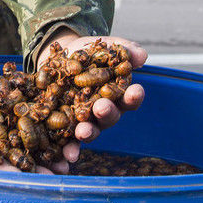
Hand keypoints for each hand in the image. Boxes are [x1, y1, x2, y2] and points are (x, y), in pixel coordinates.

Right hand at [0, 53, 57, 173]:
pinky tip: (64, 135)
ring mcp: (0, 126)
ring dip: (43, 154)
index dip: (1, 169)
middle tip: (49, 179)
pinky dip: (46, 129)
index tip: (17, 177)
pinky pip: (30, 121)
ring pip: (24, 143)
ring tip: (64, 164)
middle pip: (10, 157)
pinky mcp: (10, 111)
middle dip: (29, 168)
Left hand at [36, 31, 147, 160]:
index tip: (136, 90)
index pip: (129, 98)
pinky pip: (69, 140)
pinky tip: (69, 155)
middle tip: (101, 107)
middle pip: (109, 116)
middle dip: (107, 112)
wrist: (60, 57)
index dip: (133, 96)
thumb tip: (142, 55)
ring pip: (90, 130)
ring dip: (88, 132)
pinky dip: (70, 148)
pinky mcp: (65, 125)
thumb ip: (123, 49)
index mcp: (117, 94)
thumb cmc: (88, 52)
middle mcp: (103, 111)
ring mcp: (85, 120)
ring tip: (83, 131)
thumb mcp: (104, 47)